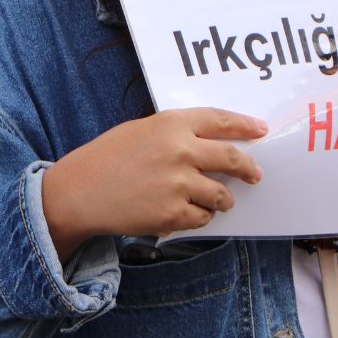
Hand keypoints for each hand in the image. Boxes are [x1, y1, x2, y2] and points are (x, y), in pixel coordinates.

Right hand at [42, 107, 266, 260]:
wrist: (76, 193)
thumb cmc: (102, 160)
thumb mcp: (137, 132)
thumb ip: (173, 133)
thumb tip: (210, 144)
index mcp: (170, 124)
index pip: (221, 120)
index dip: (246, 126)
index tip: (261, 131)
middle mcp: (180, 151)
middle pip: (232, 159)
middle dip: (248, 169)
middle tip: (254, 175)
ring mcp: (178, 184)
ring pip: (221, 194)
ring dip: (222, 199)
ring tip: (215, 202)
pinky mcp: (172, 213)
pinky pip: (202, 217)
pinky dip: (199, 217)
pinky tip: (185, 213)